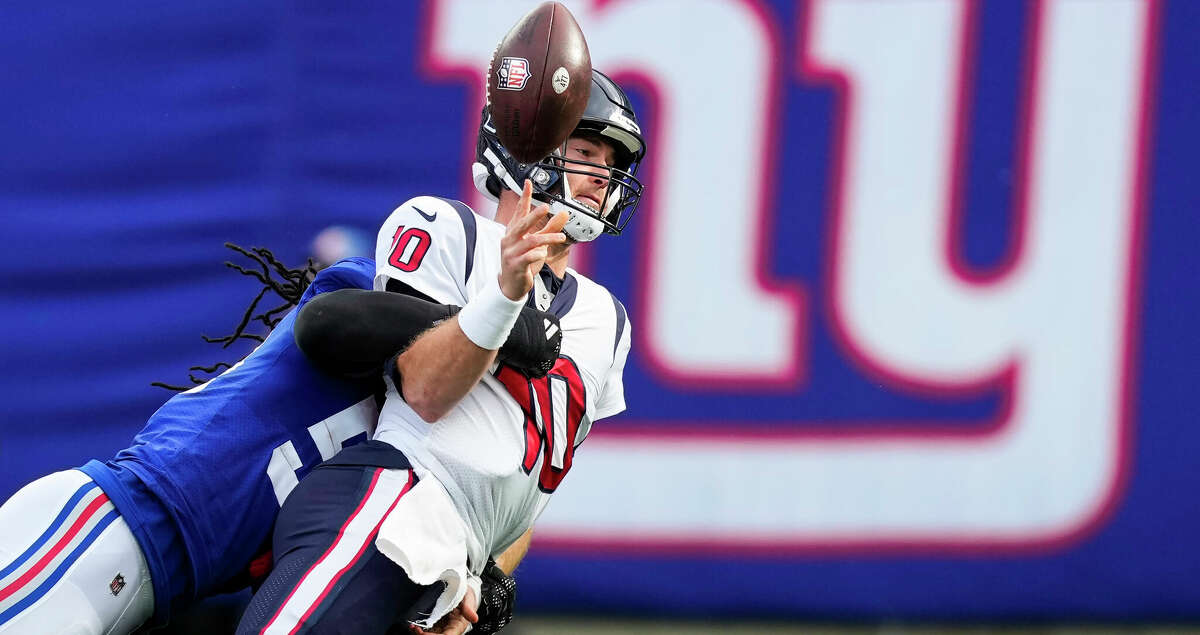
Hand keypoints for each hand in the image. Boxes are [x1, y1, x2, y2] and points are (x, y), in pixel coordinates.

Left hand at [408, 588, 477, 634]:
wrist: (461, 588)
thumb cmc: (465, 594)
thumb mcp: (468, 597)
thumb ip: (469, 608)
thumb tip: (474, 618)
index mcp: (458, 625)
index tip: (424, 632)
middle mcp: (449, 628)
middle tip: (414, 627)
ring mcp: (441, 626)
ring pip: (430, 634)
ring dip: (420, 633)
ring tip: (412, 626)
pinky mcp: (435, 622)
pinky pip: (426, 629)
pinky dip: (419, 628)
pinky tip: (413, 623)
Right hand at [498, 180, 568, 300]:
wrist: (510, 285)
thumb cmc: (523, 262)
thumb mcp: (538, 243)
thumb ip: (550, 229)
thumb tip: (564, 214)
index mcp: (514, 232)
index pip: (519, 212)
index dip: (524, 197)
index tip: (528, 183)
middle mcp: (510, 240)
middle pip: (521, 224)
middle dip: (533, 215)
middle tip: (545, 206)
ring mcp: (511, 253)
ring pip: (529, 242)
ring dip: (546, 238)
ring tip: (560, 237)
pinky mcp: (515, 266)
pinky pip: (527, 258)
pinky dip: (536, 255)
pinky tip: (543, 253)